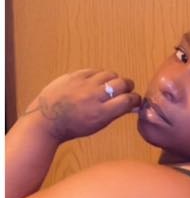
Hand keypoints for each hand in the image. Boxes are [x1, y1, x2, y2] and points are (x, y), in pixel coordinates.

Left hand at [22, 69, 141, 142]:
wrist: (46, 119)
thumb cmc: (73, 127)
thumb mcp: (98, 125)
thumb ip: (114, 113)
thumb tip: (130, 104)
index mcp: (102, 112)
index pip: (128, 99)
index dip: (135, 99)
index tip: (135, 100)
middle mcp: (95, 96)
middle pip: (122, 83)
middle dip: (127, 86)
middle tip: (125, 90)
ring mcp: (84, 84)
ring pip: (110, 74)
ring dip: (114, 79)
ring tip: (110, 85)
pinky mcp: (74, 75)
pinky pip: (94, 70)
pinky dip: (99, 76)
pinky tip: (96, 81)